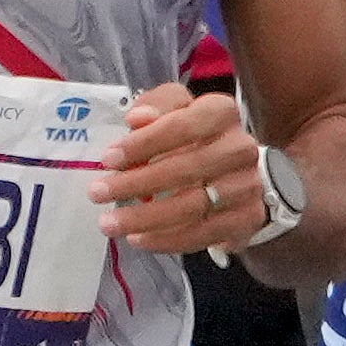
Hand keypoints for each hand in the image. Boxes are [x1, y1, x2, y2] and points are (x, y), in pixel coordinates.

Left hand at [105, 77, 280, 260]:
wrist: (239, 169)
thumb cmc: (197, 136)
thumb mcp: (177, 109)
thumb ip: (157, 105)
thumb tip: (137, 118)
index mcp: (222, 113)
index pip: (183, 125)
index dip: (144, 143)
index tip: (108, 159)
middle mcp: (241, 148)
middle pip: (187, 168)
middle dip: (136, 184)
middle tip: (98, 193)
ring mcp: (247, 185)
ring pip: (194, 205)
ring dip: (146, 218)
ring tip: (111, 224)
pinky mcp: (247, 218)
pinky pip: (204, 234)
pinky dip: (167, 240)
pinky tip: (139, 239)